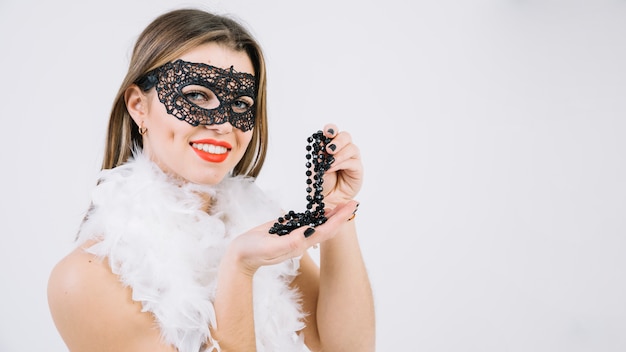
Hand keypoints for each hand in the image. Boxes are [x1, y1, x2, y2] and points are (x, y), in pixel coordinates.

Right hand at [225, 200, 359, 275]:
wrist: (240, 257)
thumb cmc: (253, 252)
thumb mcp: (271, 247)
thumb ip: (291, 242)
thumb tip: (309, 233)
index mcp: (300, 244)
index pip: (326, 231)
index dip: (340, 219)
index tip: (352, 207)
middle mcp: (301, 241)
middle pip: (327, 227)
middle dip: (341, 215)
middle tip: (354, 202)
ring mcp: (295, 236)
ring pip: (319, 225)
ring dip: (331, 215)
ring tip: (342, 204)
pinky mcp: (287, 231)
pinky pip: (306, 222)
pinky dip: (316, 215)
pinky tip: (320, 210)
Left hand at [320, 124, 363, 208]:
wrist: (326, 197)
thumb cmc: (321, 181)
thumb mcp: (317, 166)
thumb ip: (320, 154)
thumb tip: (322, 143)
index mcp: (332, 145)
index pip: (334, 132)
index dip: (331, 129)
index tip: (326, 132)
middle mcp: (343, 150)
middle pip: (346, 136)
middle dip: (337, 141)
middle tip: (328, 149)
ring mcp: (352, 159)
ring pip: (352, 148)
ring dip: (340, 154)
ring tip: (329, 162)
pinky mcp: (357, 169)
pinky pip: (353, 162)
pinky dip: (342, 163)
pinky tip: (332, 168)